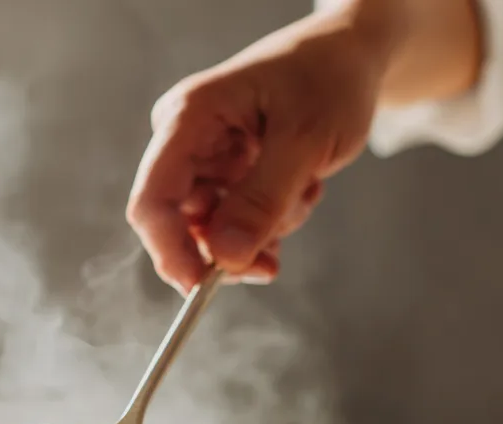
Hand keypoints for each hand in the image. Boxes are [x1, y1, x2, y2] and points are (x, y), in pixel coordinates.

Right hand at [126, 8, 393, 293]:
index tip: (201, 287)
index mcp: (189, 118)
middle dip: (230, 247)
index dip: (169, 251)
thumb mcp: (305, 139)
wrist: (349, 57)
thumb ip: (263, 200)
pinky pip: (235, 228)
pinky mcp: (224, 179)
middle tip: (273, 260)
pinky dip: (270, 226)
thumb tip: (224, 258)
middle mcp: (185, 142)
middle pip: (181, 226)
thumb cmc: (327, 77)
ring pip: (214, 234)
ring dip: (263, 231)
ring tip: (304, 190)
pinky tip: (298, 193)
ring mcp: (204, 163)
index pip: (153, 200)